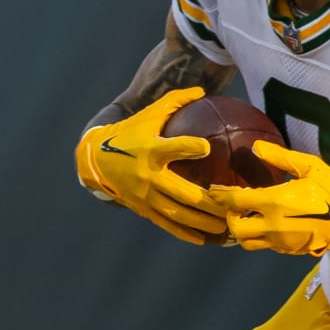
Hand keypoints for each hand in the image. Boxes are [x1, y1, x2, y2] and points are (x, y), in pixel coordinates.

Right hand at [76, 87, 228, 245]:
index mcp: (150, 150)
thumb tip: (202, 90)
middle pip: (183, 193)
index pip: (171, 148)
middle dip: (210, 202)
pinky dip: (188, 234)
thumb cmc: (130, 133)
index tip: (205, 147)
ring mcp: (146, 196)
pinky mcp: (144, 209)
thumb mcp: (149, 114)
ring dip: (205, 222)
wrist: (96, 160)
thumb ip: (175, 101)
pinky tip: (208, 240)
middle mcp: (148, 176)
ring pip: (179, 215)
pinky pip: (169, 225)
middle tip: (233, 204)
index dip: (187, 147)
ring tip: (228, 227)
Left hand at [207, 142, 329, 255]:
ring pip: (247, 242)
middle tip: (232, 206)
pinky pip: (264, 245)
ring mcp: (281, 241)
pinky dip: (259, 236)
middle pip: (235, 229)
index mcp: (277, 202)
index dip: (220, 196)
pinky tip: (265, 223)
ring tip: (246, 216)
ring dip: (241, 230)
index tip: (213, 191)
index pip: (236, 202)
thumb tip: (255, 147)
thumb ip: (279, 158)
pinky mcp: (289, 250)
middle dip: (229, 217)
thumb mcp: (309, 166)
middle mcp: (274, 225)